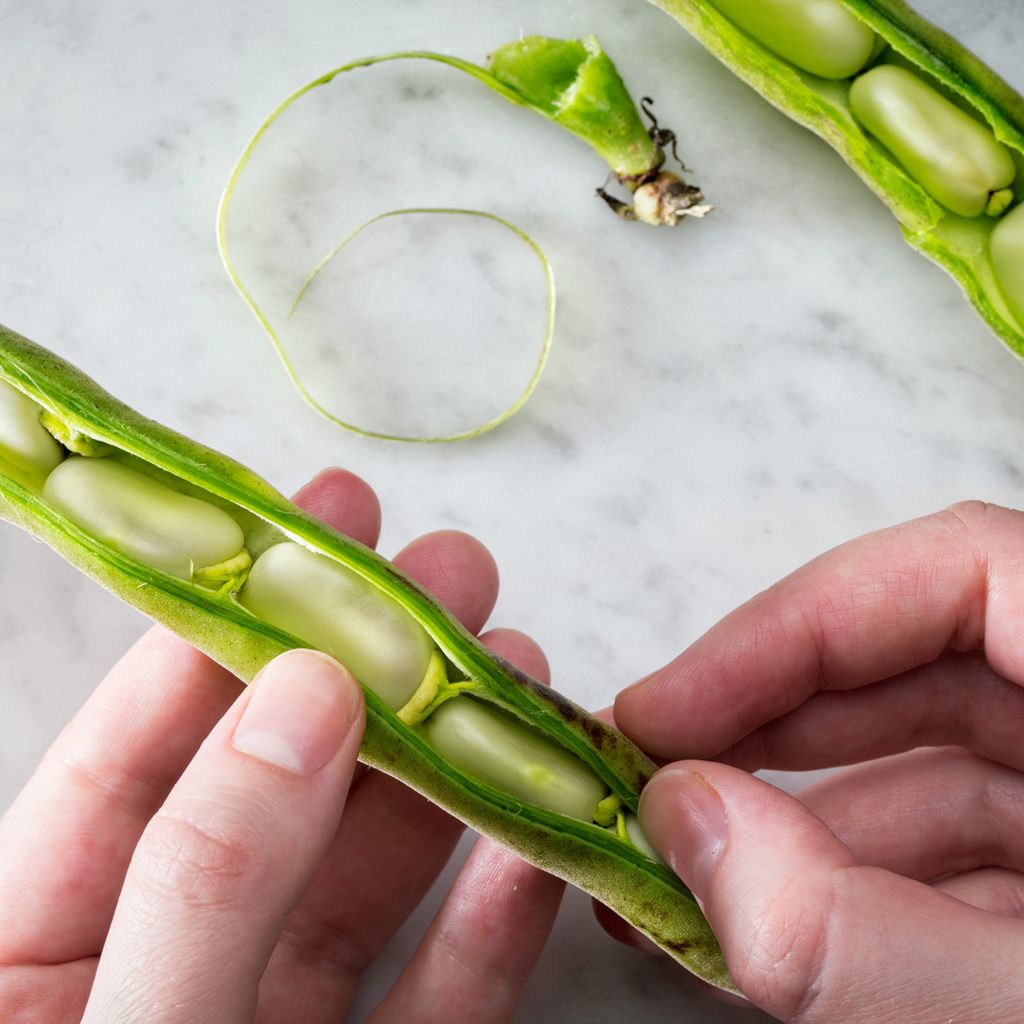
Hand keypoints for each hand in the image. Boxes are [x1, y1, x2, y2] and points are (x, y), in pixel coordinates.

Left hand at [0, 468, 561, 1022]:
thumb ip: (208, 875)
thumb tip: (310, 693)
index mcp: (38, 958)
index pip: (126, 763)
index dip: (217, 636)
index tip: (308, 534)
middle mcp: (163, 975)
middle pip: (274, 795)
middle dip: (365, 676)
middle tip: (441, 573)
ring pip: (366, 882)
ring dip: (449, 775)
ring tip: (513, 670)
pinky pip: (441, 1000)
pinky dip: (494, 919)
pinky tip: (537, 837)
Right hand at [615, 502, 1023, 1022]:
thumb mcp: (1018, 1012)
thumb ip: (853, 931)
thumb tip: (682, 819)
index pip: (960, 568)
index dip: (795, 623)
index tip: (667, 711)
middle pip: (918, 668)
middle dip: (764, 732)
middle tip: (638, 783)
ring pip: (925, 771)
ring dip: (789, 831)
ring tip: (670, 881)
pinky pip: (953, 852)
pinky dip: (850, 889)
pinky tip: (755, 929)